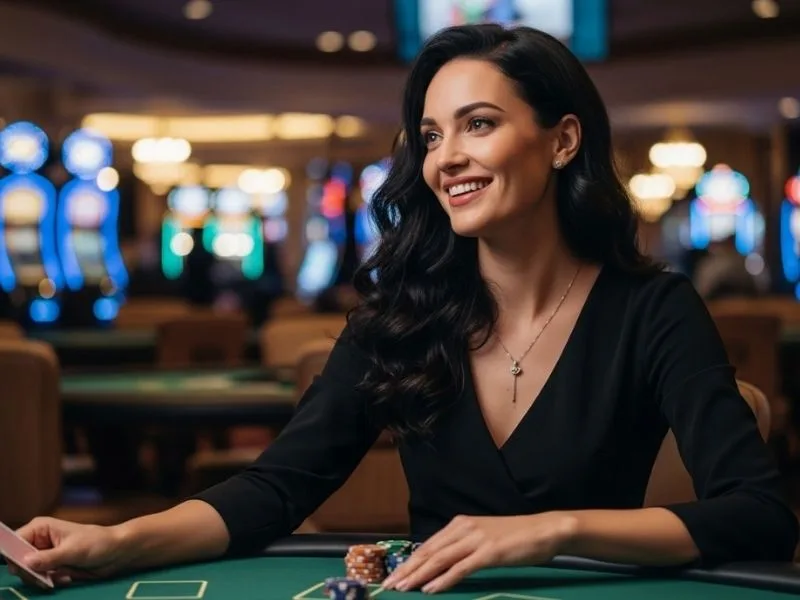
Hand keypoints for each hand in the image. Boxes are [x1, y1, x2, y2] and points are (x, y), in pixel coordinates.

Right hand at [7, 517, 127, 587]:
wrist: (116, 552)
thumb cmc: (97, 543)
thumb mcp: (72, 551)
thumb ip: (48, 558)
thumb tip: (25, 562)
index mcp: (41, 528)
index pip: (15, 542)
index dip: (15, 557)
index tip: (24, 569)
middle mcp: (39, 540)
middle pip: (19, 561)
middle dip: (31, 573)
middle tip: (46, 578)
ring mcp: (45, 555)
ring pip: (29, 573)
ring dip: (44, 579)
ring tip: (63, 575)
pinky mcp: (52, 567)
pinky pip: (41, 579)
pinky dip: (52, 581)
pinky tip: (68, 577)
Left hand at [382, 512, 576, 593]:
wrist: (545, 529)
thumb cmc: (516, 538)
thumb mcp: (483, 539)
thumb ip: (463, 547)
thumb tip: (442, 564)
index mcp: (460, 524)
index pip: (428, 545)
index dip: (410, 561)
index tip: (394, 575)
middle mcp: (464, 528)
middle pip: (429, 552)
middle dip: (407, 570)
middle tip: (389, 585)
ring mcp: (476, 540)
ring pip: (439, 559)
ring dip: (418, 576)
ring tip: (403, 588)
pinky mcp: (489, 552)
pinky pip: (461, 568)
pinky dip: (443, 579)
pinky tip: (430, 589)